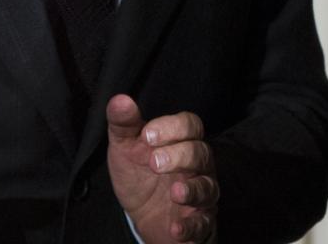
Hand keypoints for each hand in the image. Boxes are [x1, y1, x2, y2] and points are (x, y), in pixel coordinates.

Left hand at [106, 95, 216, 243]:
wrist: (143, 216)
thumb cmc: (140, 174)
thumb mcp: (126, 147)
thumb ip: (123, 124)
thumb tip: (119, 100)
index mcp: (183, 141)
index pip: (190, 125)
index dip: (172, 127)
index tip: (148, 134)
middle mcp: (198, 166)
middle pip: (201, 153)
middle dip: (180, 156)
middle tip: (154, 162)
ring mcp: (201, 194)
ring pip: (207, 187)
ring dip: (192, 190)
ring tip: (174, 192)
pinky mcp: (200, 222)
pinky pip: (203, 224)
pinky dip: (191, 226)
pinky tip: (176, 227)